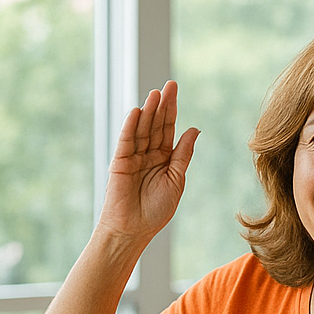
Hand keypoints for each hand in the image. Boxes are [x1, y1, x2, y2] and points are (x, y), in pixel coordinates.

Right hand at [99, 82, 197, 243]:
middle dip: (162, 105)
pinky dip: (131, 126)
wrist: (134, 229)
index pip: (168, 129)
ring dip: (148, 112)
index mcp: (163, 158)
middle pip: (155, 125)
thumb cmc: (156, 209)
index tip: (175, 90)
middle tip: (169, 85)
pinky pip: (126, 141)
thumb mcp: (176, 179)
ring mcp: (132, 156)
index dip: (171, 110)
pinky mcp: (119, 162)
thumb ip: (183, 154)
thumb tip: (194, 129)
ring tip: (155, 94)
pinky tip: (137, 112)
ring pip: (142, 129)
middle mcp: (148, 153)